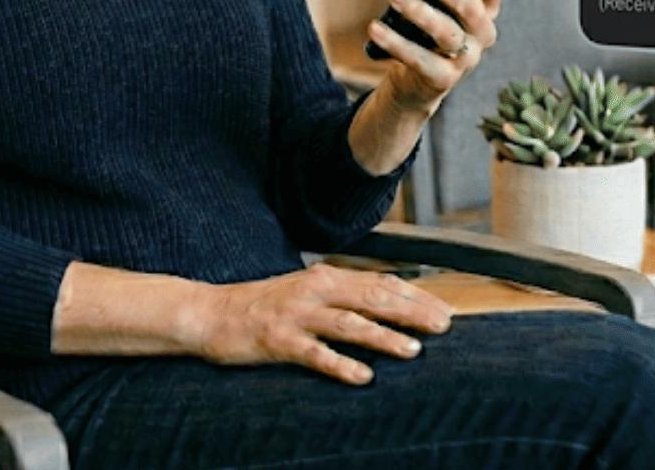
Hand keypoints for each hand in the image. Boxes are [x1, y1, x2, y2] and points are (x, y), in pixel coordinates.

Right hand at [178, 263, 453, 384]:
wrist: (210, 313)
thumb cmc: (263, 306)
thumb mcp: (306, 291)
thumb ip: (341, 295)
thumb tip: (384, 303)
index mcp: (324, 277)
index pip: (379, 282)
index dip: (414, 296)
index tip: (444, 309)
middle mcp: (314, 291)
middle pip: (372, 298)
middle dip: (411, 311)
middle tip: (443, 326)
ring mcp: (296, 316)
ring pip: (349, 324)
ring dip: (383, 336)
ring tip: (413, 350)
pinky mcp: (278, 341)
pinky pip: (314, 354)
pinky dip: (340, 364)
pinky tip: (363, 377)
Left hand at [366, 0, 506, 112]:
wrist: (417, 77)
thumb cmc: (426, 26)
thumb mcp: (434, 3)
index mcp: (486, 7)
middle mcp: (483, 33)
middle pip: (470, 6)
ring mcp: (467, 58)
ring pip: (446, 32)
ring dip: (418, 11)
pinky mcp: (444, 79)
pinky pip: (420, 59)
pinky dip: (395, 42)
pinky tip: (375, 28)